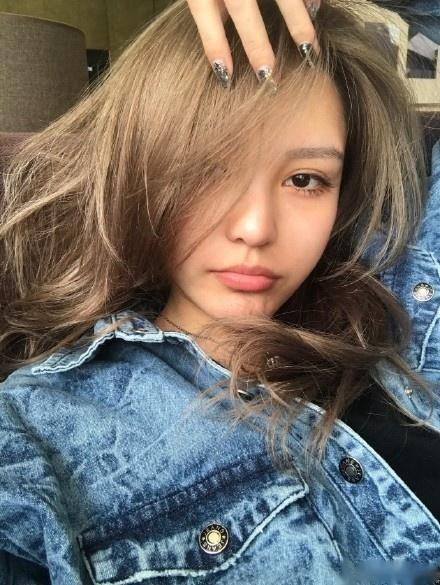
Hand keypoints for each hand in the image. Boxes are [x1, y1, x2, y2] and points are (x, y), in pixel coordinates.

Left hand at [186, 0, 320, 87]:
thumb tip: (219, 49)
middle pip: (242, 7)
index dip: (214, 46)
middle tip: (269, 78)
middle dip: (256, 44)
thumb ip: (211, 6)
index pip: (206, 14)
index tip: (226, 79)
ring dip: (296, 22)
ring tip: (309, 51)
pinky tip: (314, 10)